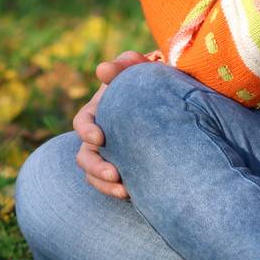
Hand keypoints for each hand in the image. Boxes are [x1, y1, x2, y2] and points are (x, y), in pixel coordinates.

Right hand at [73, 49, 151, 198]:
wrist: (177, 100)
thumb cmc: (154, 80)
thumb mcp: (143, 69)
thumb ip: (127, 64)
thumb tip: (103, 69)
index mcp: (99, 110)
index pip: (82, 123)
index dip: (86, 131)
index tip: (100, 138)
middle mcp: (102, 135)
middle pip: (84, 157)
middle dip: (95, 167)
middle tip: (114, 174)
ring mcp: (112, 154)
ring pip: (95, 176)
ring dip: (105, 185)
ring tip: (124, 191)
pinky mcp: (127, 168)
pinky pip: (115, 185)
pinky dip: (119, 191)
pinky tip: (135, 195)